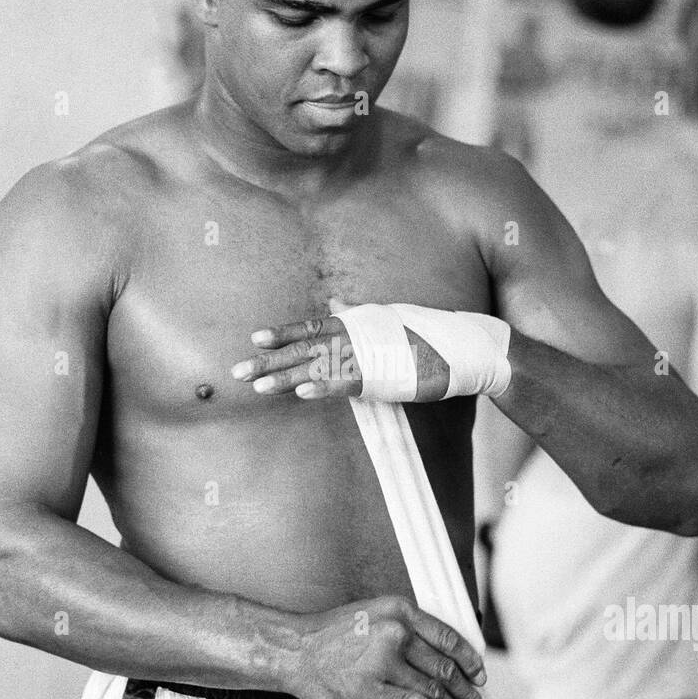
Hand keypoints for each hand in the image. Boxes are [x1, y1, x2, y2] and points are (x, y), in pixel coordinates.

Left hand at [230, 298, 449, 401]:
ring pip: (318, 368)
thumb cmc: (424, 337)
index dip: (283, 333)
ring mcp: (367, 357)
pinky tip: (302, 394)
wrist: (460, 349)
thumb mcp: (385, 321)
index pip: (311, 327)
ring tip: (258, 387)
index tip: (255, 339)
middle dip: (269, 360)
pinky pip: (347, 384)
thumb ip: (356, 315)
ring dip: (287, 377)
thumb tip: (335, 303)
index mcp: (355, 324)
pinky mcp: (383, 378)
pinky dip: (324, 388)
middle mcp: (355, 337)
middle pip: (304, 348)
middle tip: (237, 372)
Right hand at [290, 595, 488, 698]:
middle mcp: (396, 633)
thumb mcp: (375, 616)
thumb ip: (407, 630)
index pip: (448, 638)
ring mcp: (384, 662)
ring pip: (435, 689)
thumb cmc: (333, 636)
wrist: (295, 650)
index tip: (480, 676)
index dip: (470, 660)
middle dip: (469, 691)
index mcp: (400, 611)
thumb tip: (442, 656)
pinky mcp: (371, 691)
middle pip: (446, 667)